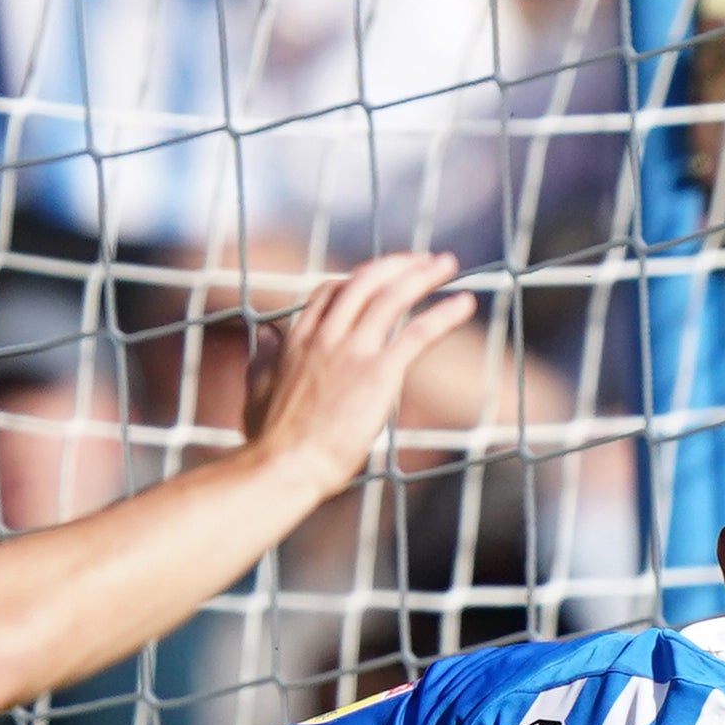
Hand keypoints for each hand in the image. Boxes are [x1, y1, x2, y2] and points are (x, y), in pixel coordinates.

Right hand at [224, 251, 482, 516]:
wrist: (285, 465)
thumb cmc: (271, 440)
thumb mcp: (258, 388)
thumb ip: (265, 358)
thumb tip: (267, 336)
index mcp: (298, 339)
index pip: (331, 292)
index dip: (358, 279)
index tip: (380, 278)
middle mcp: (326, 337)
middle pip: (364, 282)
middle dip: (397, 265)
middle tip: (423, 259)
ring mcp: (352, 352)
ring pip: (392, 296)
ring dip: (423, 275)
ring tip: (449, 263)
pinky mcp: (377, 373)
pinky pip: (417, 333)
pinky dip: (444, 314)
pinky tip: (466, 303)